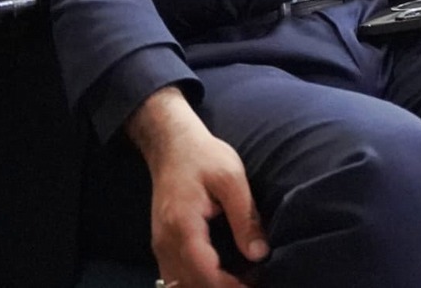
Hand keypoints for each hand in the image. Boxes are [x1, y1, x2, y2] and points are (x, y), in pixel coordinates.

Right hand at [127, 88, 267, 287]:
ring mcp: (161, 246)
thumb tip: (259, 254)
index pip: (205, 274)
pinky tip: (225, 275)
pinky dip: (198, 282)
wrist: (171, 145)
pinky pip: (176, 276)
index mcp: (183, 227)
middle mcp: (165, 244)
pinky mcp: (163, 245)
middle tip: (255, 282)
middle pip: (190, 286)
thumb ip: (245, 217)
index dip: (230, 287)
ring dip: (209, 287)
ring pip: (181, 285)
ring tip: (244, 280)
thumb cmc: (204, 157)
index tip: (256, 286)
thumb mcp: (232, 179)